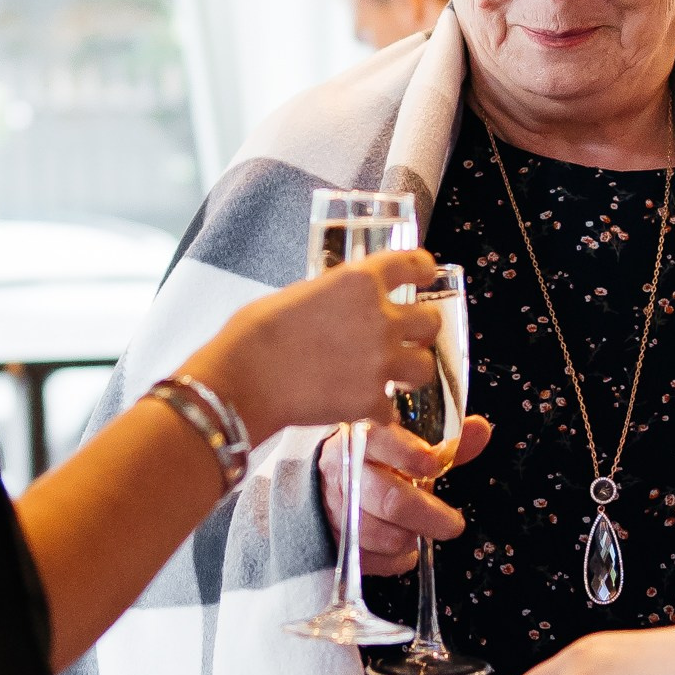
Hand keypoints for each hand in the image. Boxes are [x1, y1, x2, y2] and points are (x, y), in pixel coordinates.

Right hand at [196, 251, 436, 445]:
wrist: (243, 380)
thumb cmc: (255, 334)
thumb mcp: (299, 295)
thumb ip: (333, 298)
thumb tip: (338, 307)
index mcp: (359, 281)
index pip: (413, 264)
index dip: (423, 269)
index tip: (425, 274)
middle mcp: (379, 318)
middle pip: (431, 321)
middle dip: (421, 330)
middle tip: (407, 336)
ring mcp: (380, 362)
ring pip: (425, 367)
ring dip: (412, 370)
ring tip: (396, 376)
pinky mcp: (370, 401)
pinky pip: (391, 408)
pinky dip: (379, 411)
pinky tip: (363, 408)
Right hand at [320, 413, 491, 573]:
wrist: (326, 490)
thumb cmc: (377, 468)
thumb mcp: (406, 450)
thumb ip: (444, 445)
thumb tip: (481, 429)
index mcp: (363, 440)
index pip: (382, 441)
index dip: (408, 454)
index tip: (432, 465)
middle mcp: (346, 473)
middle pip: (390, 500)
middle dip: (429, 516)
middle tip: (454, 525)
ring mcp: (337, 511)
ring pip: (385, 536)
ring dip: (410, 538)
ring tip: (417, 530)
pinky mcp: (334, 544)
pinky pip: (376, 561)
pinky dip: (396, 559)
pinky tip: (397, 545)